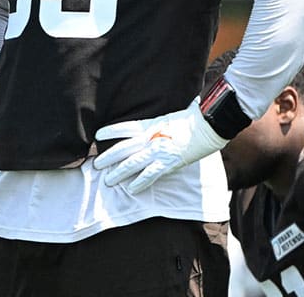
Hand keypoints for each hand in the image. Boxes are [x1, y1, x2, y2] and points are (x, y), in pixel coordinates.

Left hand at [92, 100, 225, 193]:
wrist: (208, 123)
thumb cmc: (195, 117)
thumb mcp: (173, 115)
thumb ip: (163, 119)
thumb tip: (164, 115)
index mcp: (150, 124)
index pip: (125, 128)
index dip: (110, 131)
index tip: (97, 135)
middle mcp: (149, 137)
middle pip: (123, 148)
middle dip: (108, 157)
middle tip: (95, 165)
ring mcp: (157, 150)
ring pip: (132, 163)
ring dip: (118, 172)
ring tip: (107, 181)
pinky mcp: (168, 162)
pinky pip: (150, 174)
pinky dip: (140, 182)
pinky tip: (130, 189)